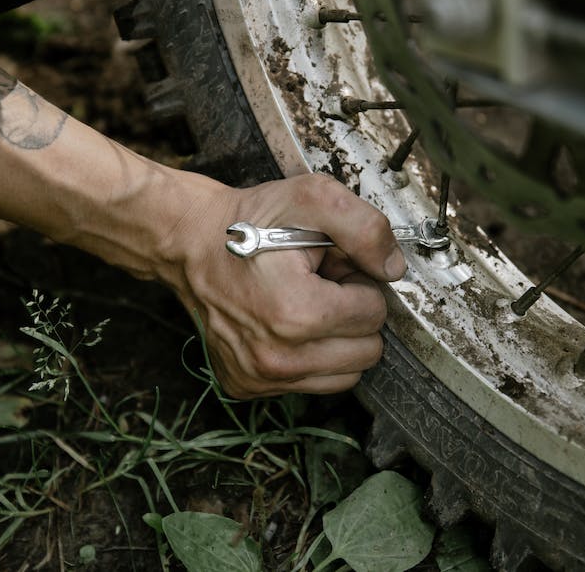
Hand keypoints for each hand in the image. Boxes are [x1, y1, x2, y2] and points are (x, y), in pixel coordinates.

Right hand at [160, 173, 405, 397]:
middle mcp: (278, 358)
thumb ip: (366, 229)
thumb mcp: (314, 198)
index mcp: (297, 315)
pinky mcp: (246, 386)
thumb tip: (393, 269)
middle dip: (350, 315)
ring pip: (344, 376)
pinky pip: (309, 385)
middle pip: (367, 352)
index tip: (328, 269)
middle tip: (318, 286)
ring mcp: (260, 377)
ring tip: (302, 305)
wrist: (190, 243)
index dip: (357, 284)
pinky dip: (308, 358)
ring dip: (334, 341)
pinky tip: (284, 325)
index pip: (374, 314)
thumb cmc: (250, 222)